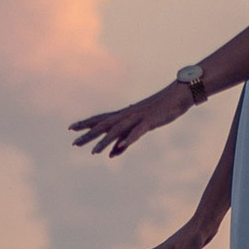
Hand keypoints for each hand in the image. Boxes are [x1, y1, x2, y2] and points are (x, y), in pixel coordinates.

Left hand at [70, 83, 191, 159]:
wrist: (179, 95)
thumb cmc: (160, 110)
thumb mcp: (140, 128)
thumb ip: (124, 141)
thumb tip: (110, 154)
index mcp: (124, 115)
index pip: (100, 119)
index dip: (85, 124)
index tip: (70, 128)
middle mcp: (127, 115)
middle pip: (104, 126)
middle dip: (88, 135)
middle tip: (73, 144)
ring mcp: (138, 117)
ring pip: (118, 130)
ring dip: (105, 142)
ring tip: (93, 152)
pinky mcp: (150, 121)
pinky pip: (137, 132)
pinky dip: (129, 139)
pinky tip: (120, 147)